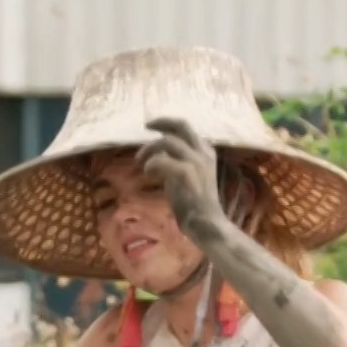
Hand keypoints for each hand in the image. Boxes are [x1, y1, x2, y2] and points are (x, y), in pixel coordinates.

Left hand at [135, 118, 227, 240]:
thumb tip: (158, 150)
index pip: (186, 128)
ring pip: (169, 141)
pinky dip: (152, 163)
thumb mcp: (185, 175)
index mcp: (206, 152)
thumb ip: (175, 160)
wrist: (206, 223)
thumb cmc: (194, 203)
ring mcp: (197, 163)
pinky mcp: (188, 175)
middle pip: (182, 126)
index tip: (153, 126)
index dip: (168, 123)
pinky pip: (164, 160)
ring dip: (150, 148)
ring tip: (140, 161)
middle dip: (162, 122)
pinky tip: (147, 172)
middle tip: (146, 126)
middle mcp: (204, 153)